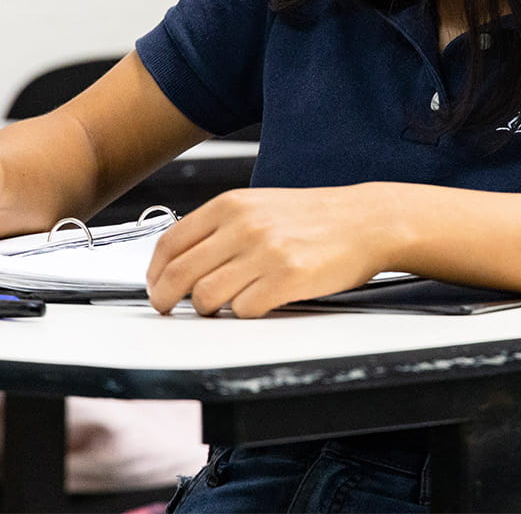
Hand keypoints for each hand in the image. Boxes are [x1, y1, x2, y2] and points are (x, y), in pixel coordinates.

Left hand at [146, 183, 393, 317]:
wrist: (365, 220)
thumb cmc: (313, 217)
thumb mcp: (259, 206)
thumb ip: (221, 227)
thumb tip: (181, 261)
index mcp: (231, 204)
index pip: (169, 243)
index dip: (154, 273)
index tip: (156, 287)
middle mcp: (242, 225)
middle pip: (178, 275)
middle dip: (167, 300)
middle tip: (171, 310)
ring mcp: (264, 252)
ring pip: (205, 298)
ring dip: (207, 311)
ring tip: (222, 306)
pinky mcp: (287, 278)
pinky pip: (243, 311)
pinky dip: (244, 315)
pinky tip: (257, 303)